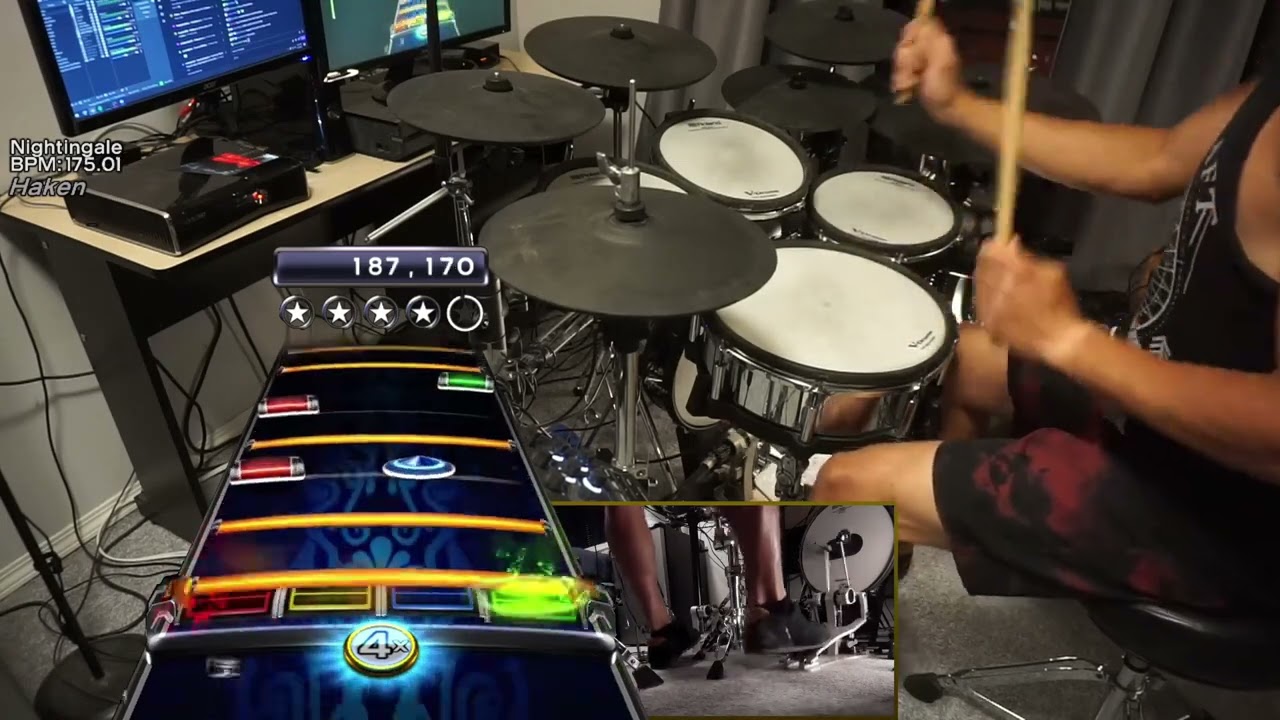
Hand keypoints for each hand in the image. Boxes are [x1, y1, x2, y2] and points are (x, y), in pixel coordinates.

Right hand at [892, 18, 967, 118]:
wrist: (947, 109)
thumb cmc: (945, 88)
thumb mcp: (942, 62)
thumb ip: (931, 43)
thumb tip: (919, 28)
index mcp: (936, 40)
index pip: (914, 27)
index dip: (908, 39)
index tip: (911, 54)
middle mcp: (928, 46)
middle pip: (904, 44)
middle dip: (904, 61)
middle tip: (914, 73)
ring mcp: (921, 59)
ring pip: (900, 58)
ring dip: (902, 73)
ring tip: (911, 83)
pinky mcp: (915, 71)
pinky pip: (899, 69)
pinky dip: (900, 80)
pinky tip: (907, 87)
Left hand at [974, 237, 1092, 365]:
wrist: (1059, 340)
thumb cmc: (1061, 304)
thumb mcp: (1054, 271)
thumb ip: (1029, 257)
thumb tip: (1012, 244)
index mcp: (1016, 272)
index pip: (990, 251)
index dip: (992, 246)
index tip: (996, 244)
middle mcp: (999, 288)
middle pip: (982, 266)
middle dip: (989, 261)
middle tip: (997, 261)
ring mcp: (990, 307)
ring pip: (979, 285)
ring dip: (987, 279)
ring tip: (999, 281)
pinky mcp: (988, 323)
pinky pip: (981, 304)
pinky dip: (988, 298)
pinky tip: (998, 299)